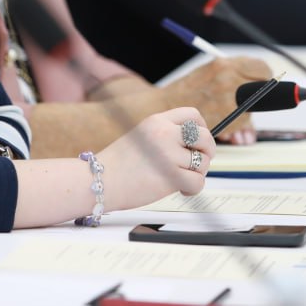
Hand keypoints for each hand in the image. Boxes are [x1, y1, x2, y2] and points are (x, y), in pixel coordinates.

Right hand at [96, 107, 215, 210]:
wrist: (97, 183)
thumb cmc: (117, 165)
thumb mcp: (142, 136)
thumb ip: (166, 135)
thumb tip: (195, 144)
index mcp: (157, 121)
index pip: (193, 115)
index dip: (202, 129)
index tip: (198, 142)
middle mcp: (164, 133)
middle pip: (205, 137)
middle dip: (207, 152)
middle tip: (198, 163)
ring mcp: (167, 154)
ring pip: (203, 162)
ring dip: (197, 174)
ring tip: (181, 179)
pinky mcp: (169, 176)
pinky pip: (198, 182)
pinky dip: (193, 189)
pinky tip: (181, 190)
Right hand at [161, 56, 271, 144]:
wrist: (166, 107)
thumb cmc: (191, 88)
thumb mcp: (212, 69)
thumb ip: (237, 71)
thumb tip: (266, 78)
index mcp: (224, 65)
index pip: (262, 68)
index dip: (264, 74)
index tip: (262, 78)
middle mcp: (228, 83)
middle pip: (263, 90)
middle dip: (259, 92)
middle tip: (249, 93)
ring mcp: (227, 105)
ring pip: (253, 109)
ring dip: (245, 110)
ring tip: (224, 106)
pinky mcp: (225, 124)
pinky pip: (242, 124)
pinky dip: (236, 122)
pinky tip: (220, 116)